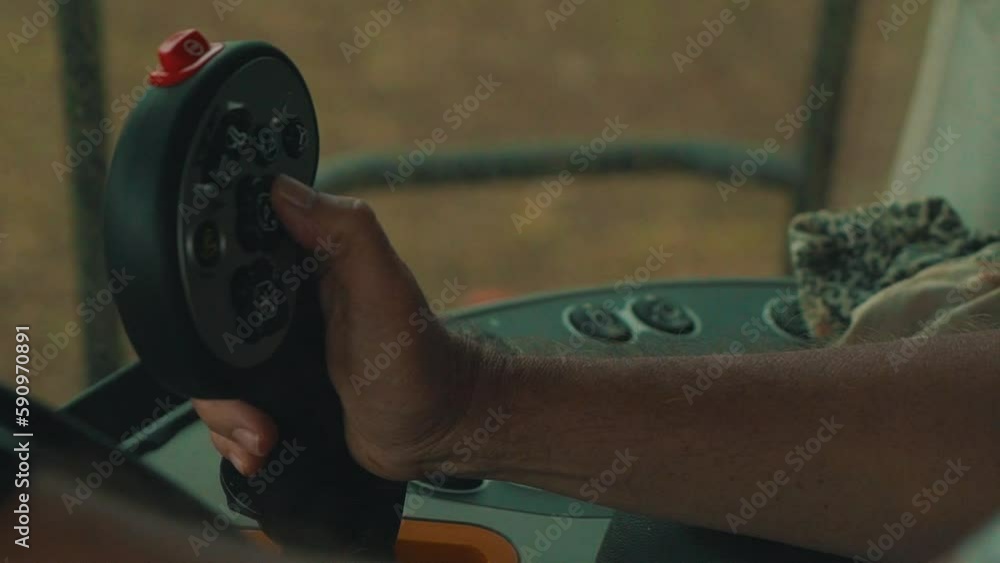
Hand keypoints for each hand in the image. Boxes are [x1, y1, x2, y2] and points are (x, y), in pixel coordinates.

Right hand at [193, 175, 495, 480]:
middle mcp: (282, 306)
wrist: (433, 429)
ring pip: (211, 375)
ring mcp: (274, 353)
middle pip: (203, 323)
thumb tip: (283, 189)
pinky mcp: (275, 393)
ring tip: (262, 433)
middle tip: (249, 403)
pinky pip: (229, 410)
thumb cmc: (420, 359)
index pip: (228, 252)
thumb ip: (346, 232)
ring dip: (226, 415)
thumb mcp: (386, 288)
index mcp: (303, 264)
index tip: (205, 323)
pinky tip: (261, 445)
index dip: (202, 282)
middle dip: (212, 373)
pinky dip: (234, 435)